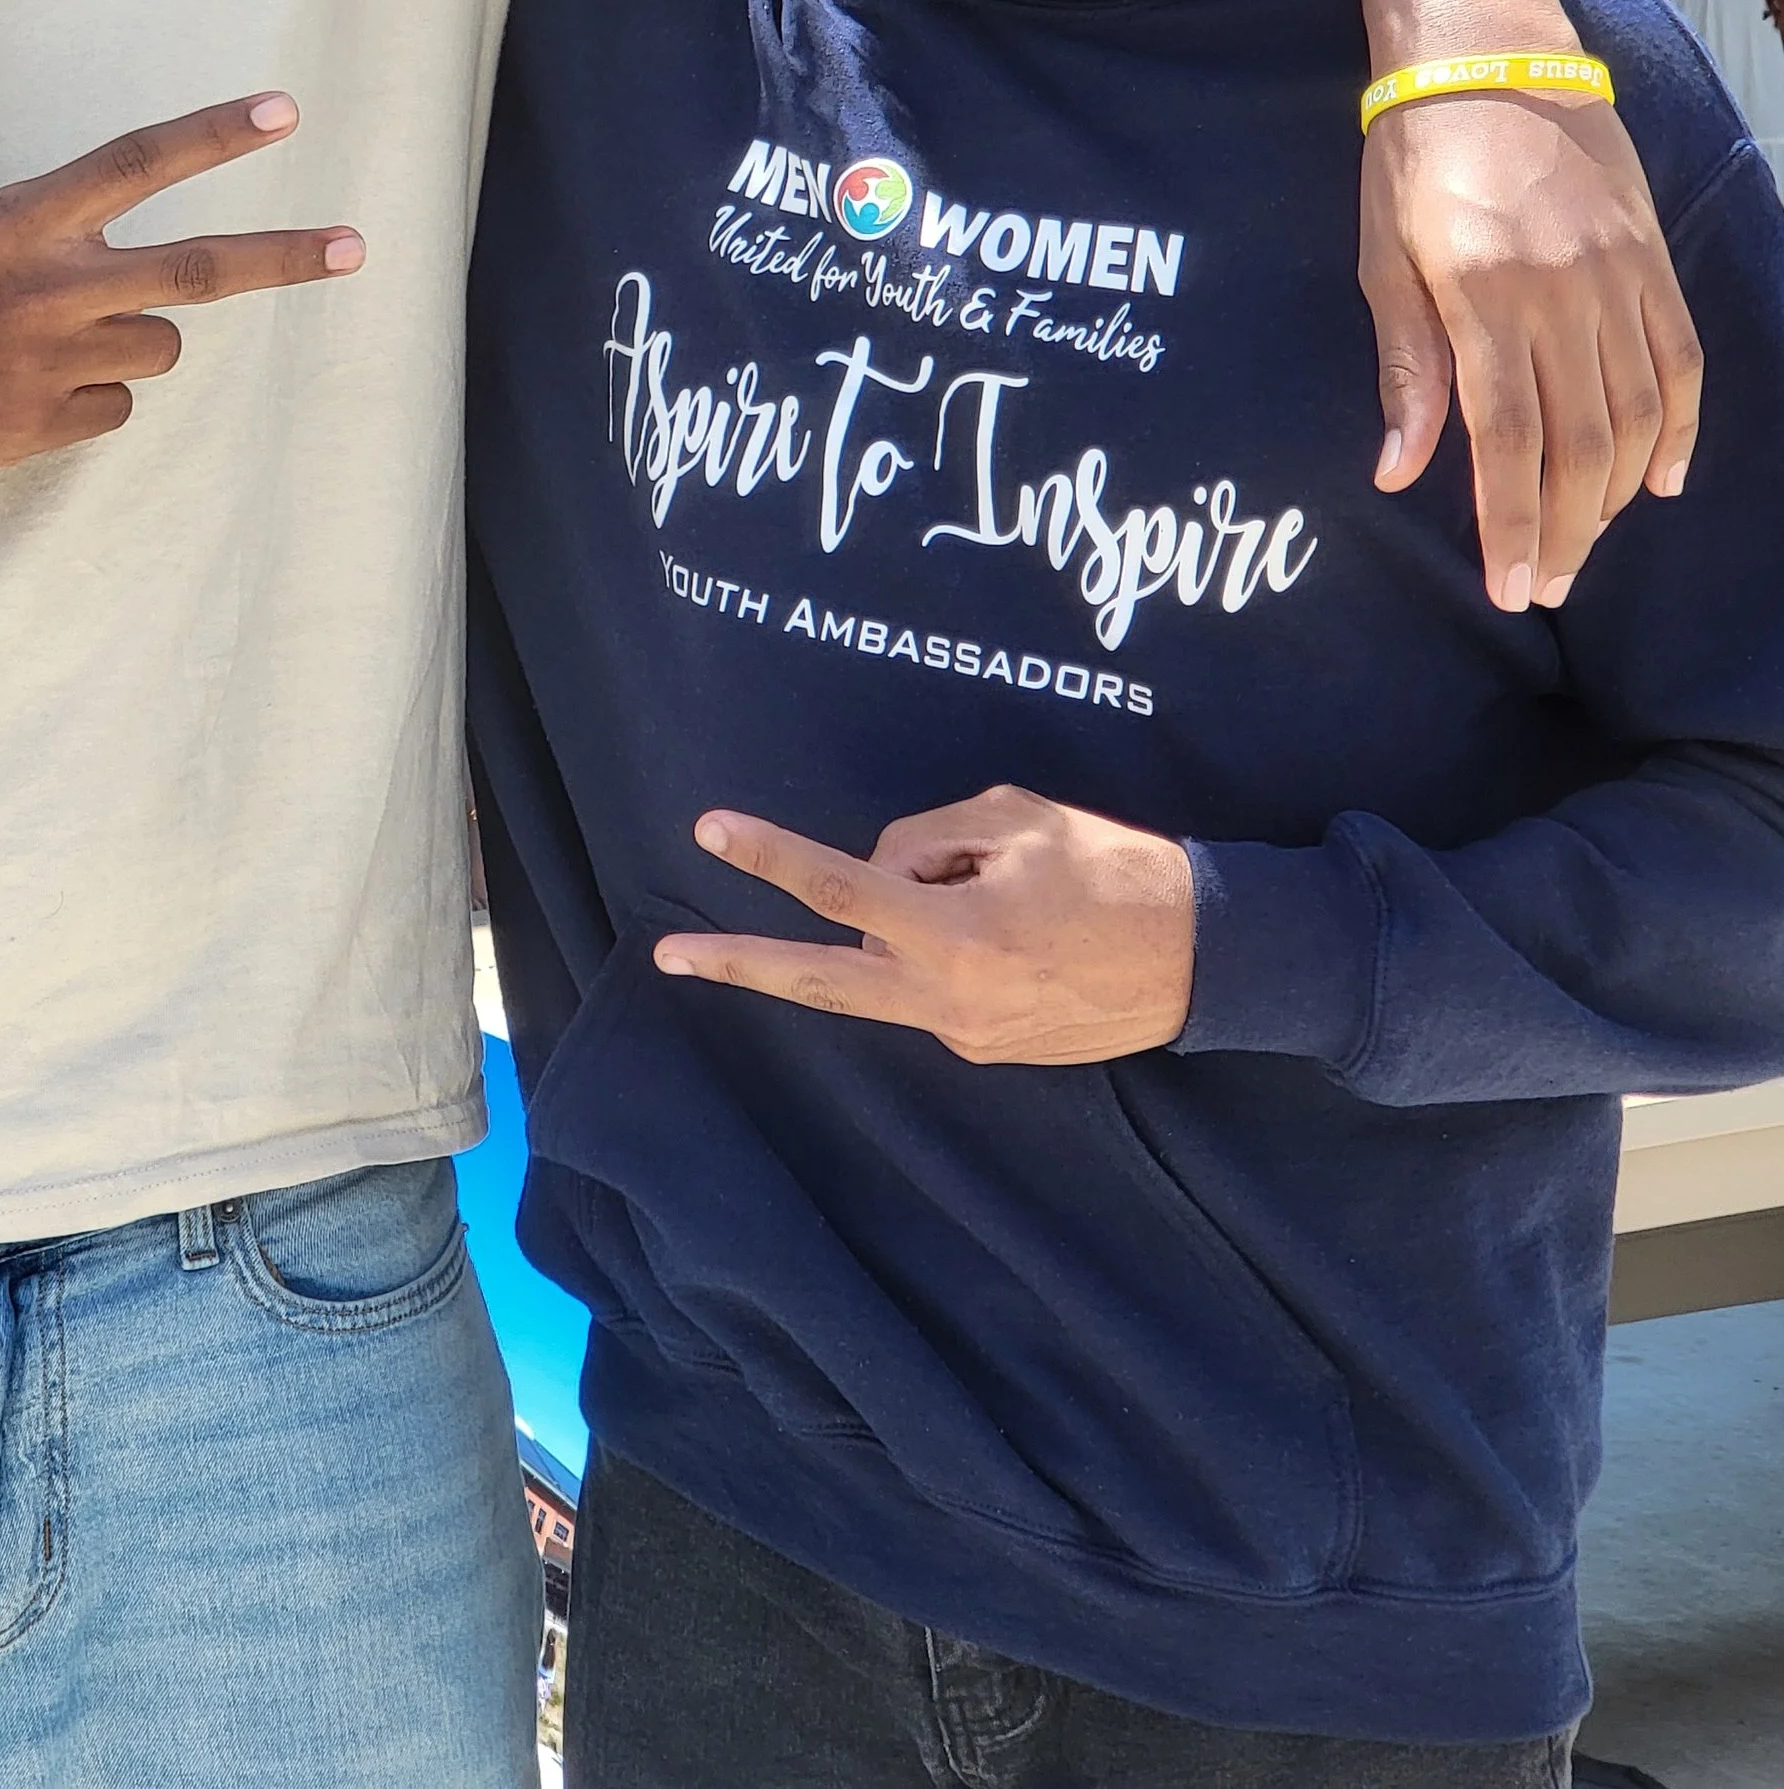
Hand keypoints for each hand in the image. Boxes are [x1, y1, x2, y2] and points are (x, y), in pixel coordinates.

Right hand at [0, 92, 360, 489]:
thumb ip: (6, 228)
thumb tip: (44, 235)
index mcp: (19, 223)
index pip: (137, 164)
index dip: (214, 135)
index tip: (285, 113)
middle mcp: (51, 288)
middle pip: (199, 271)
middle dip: (285, 257)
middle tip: (354, 247)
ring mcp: (53, 363)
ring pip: (158, 346)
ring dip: (131, 339)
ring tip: (51, 342)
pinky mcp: (43, 427)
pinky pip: (111, 408)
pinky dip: (86, 399)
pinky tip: (19, 395)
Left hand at [655, 787, 1194, 1065]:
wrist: (1203, 959)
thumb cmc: (1116, 870)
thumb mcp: (1017, 820)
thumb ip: (927, 839)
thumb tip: (877, 873)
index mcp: (956, 937)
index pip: (840, 892)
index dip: (771, 858)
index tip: (712, 830)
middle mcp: (948, 1002)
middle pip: (819, 980)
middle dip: (739, 963)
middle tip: (667, 955)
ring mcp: (964, 1037)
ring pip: (886, 969)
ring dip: (899, 923)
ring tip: (1005, 889)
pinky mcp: (984, 1050)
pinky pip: (931, 982)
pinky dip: (943, 943)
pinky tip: (1015, 926)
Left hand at [1360, 92, 1698, 612]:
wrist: (1489, 50)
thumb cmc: (1414, 155)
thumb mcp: (1383, 258)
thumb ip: (1405, 368)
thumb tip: (1400, 474)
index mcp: (1486, 295)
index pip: (1510, 443)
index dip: (1513, 525)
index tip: (1511, 589)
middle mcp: (1565, 293)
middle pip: (1582, 446)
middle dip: (1565, 531)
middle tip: (1544, 587)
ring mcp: (1620, 275)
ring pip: (1639, 415)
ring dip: (1616, 495)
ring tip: (1585, 544)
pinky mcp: (1652, 258)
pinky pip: (1681, 359)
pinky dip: (1679, 428)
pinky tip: (1662, 481)